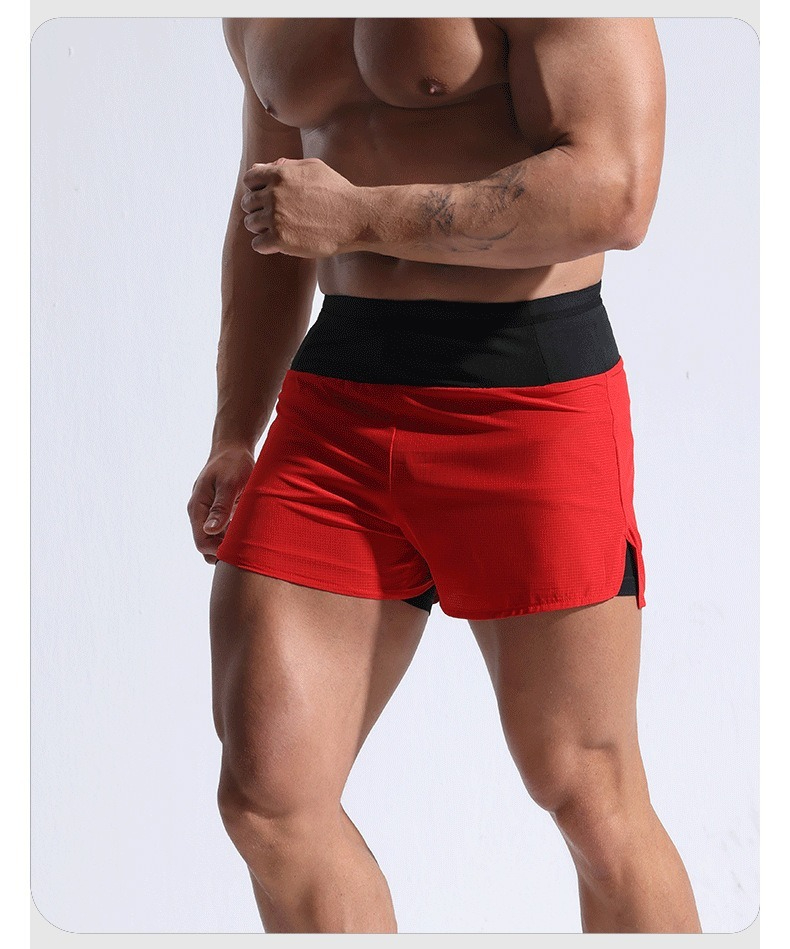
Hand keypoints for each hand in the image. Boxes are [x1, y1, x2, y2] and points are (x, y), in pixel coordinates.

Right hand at [187, 443, 255, 563]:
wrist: (234, 449)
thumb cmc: (232, 463)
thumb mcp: (229, 483)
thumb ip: (220, 507)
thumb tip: (210, 530)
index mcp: (197, 507)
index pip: (201, 541)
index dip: (218, 550)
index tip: (238, 547)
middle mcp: (200, 514)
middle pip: (207, 545)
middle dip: (224, 550)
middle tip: (246, 543)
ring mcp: (209, 515)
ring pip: (216, 541)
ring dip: (230, 543)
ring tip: (249, 534)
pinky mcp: (220, 513)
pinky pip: (224, 533)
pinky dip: (235, 535)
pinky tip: (249, 529)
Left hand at [240, 157, 370, 257]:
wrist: (355, 218)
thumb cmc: (337, 192)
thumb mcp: (313, 167)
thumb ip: (286, 166)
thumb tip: (263, 167)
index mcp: (279, 174)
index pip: (249, 180)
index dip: (256, 189)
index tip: (267, 198)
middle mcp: (273, 194)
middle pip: (248, 203)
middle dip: (258, 210)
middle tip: (275, 217)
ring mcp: (275, 217)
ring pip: (251, 224)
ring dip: (261, 228)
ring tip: (279, 230)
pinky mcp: (280, 239)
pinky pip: (257, 244)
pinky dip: (265, 245)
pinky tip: (279, 244)